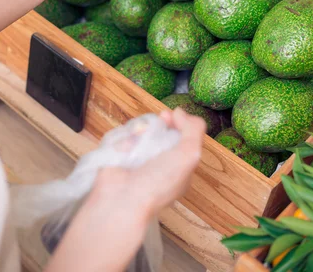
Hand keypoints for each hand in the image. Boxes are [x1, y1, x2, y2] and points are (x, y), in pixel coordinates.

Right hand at [90, 109, 205, 222]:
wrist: (123, 199)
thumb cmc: (159, 182)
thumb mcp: (189, 155)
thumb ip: (193, 129)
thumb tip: (179, 112)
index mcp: (179, 167)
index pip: (182, 138)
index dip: (179, 123)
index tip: (172, 116)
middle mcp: (159, 162)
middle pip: (161, 131)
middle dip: (159, 122)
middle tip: (158, 119)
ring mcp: (138, 159)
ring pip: (141, 132)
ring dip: (141, 131)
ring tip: (139, 137)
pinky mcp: (119, 156)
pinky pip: (124, 138)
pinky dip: (125, 140)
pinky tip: (126, 147)